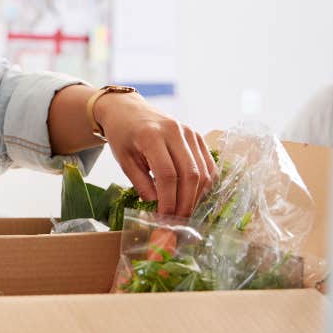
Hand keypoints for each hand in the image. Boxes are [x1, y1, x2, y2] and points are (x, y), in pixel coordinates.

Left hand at [95, 93, 217, 216]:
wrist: (128, 111)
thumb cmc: (123, 136)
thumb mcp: (124, 161)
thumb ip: (141, 184)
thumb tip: (158, 209)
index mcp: (151, 136)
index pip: (167, 174)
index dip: (168, 200)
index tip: (163, 219)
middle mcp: (175, 131)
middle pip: (190, 174)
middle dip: (185, 203)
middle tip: (177, 222)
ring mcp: (190, 133)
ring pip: (203, 172)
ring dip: (196, 197)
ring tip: (183, 213)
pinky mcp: (198, 137)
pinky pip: (208, 165)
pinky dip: (204, 185)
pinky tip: (192, 197)